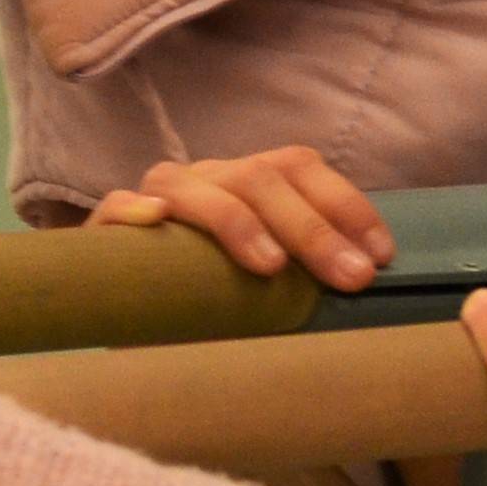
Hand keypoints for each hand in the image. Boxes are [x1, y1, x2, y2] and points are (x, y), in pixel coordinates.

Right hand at [86, 145, 391, 289]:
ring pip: (196, 189)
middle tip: (350, 278)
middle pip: (260, 178)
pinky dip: (132, 210)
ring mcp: (157, 198)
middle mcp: (207, 179)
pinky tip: (153, 219)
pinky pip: (113, 207)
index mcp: (250, 182)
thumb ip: (308, 275)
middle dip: (312, 228)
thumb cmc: (217, 301)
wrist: (133, 317)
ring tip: (271, 266)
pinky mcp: (105, 232)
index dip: (345, 206)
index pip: (301, 168)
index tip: (381, 256)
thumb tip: (371, 286)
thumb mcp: (270, 285)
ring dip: (237, 221)